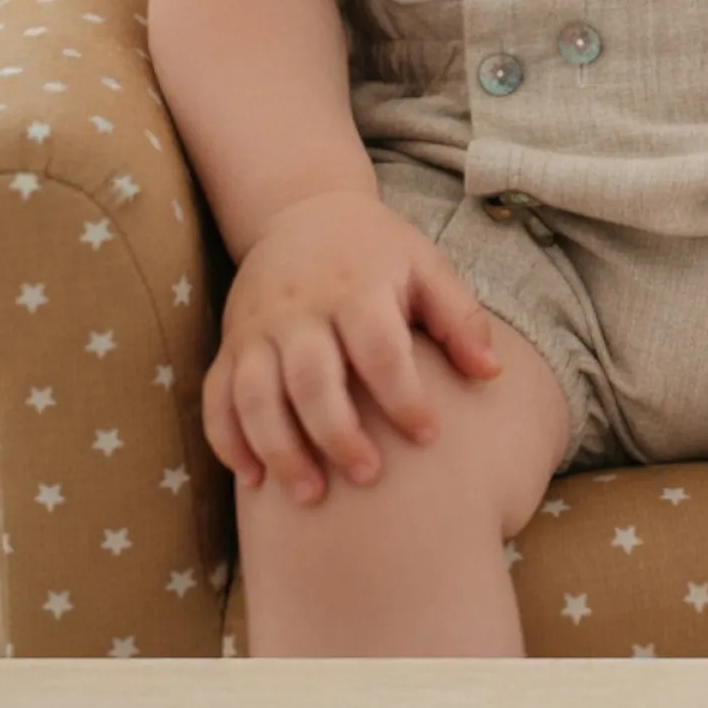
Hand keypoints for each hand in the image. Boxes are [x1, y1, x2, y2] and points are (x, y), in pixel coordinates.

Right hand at [202, 190, 501, 506]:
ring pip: (256, 395)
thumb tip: (491, 374)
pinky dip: (227, 441)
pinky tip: (253, 480)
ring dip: (279, 448)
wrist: (303, 211)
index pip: (379, 348)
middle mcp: (301, 308)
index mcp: (357, 287)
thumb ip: (459, 317)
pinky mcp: (230, 344)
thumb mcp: (425, 266)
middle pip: (311, 378)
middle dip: (337, 433)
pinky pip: (217, 398)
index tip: (429, 437)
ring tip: (310, 496)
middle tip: (369, 477)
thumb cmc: (377, 252)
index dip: (404, 397)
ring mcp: (258, 328)